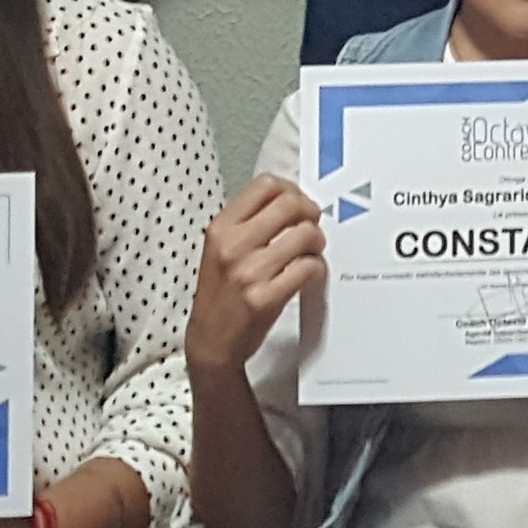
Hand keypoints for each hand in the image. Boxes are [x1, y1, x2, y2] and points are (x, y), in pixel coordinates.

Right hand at [187, 175, 325, 373]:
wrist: (210, 341)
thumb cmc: (219, 293)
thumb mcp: (219, 248)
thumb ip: (248, 222)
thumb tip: (291, 200)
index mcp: (220, 228)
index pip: (266, 185)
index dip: (291, 190)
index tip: (297, 203)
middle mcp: (232, 245)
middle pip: (291, 204)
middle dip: (310, 213)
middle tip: (311, 226)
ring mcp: (249, 272)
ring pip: (305, 234)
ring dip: (317, 242)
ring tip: (310, 252)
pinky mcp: (266, 298)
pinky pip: (308, 267)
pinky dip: (316, 268)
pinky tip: (309, 273)